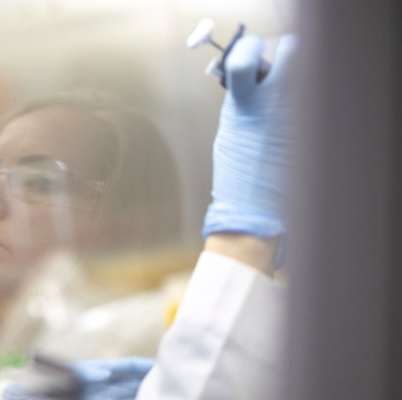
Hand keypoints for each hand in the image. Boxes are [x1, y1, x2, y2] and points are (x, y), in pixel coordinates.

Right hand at [203, 34, 298, 240]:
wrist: (252, 208)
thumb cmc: (236, 174)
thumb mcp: (229, 130)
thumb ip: (241, 99)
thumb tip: (254, 76)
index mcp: (244, 104)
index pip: (246, 57)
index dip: (247, 49)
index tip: (248, 52)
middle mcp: (274, 104)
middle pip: (291, 51)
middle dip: (285, 54)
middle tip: (277, 69)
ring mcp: (296, 114)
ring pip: (306, 74)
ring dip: (297, 79)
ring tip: (284, 100)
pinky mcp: (312, 128)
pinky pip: (312, 102)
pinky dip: (303, 106)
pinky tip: (291, 126)